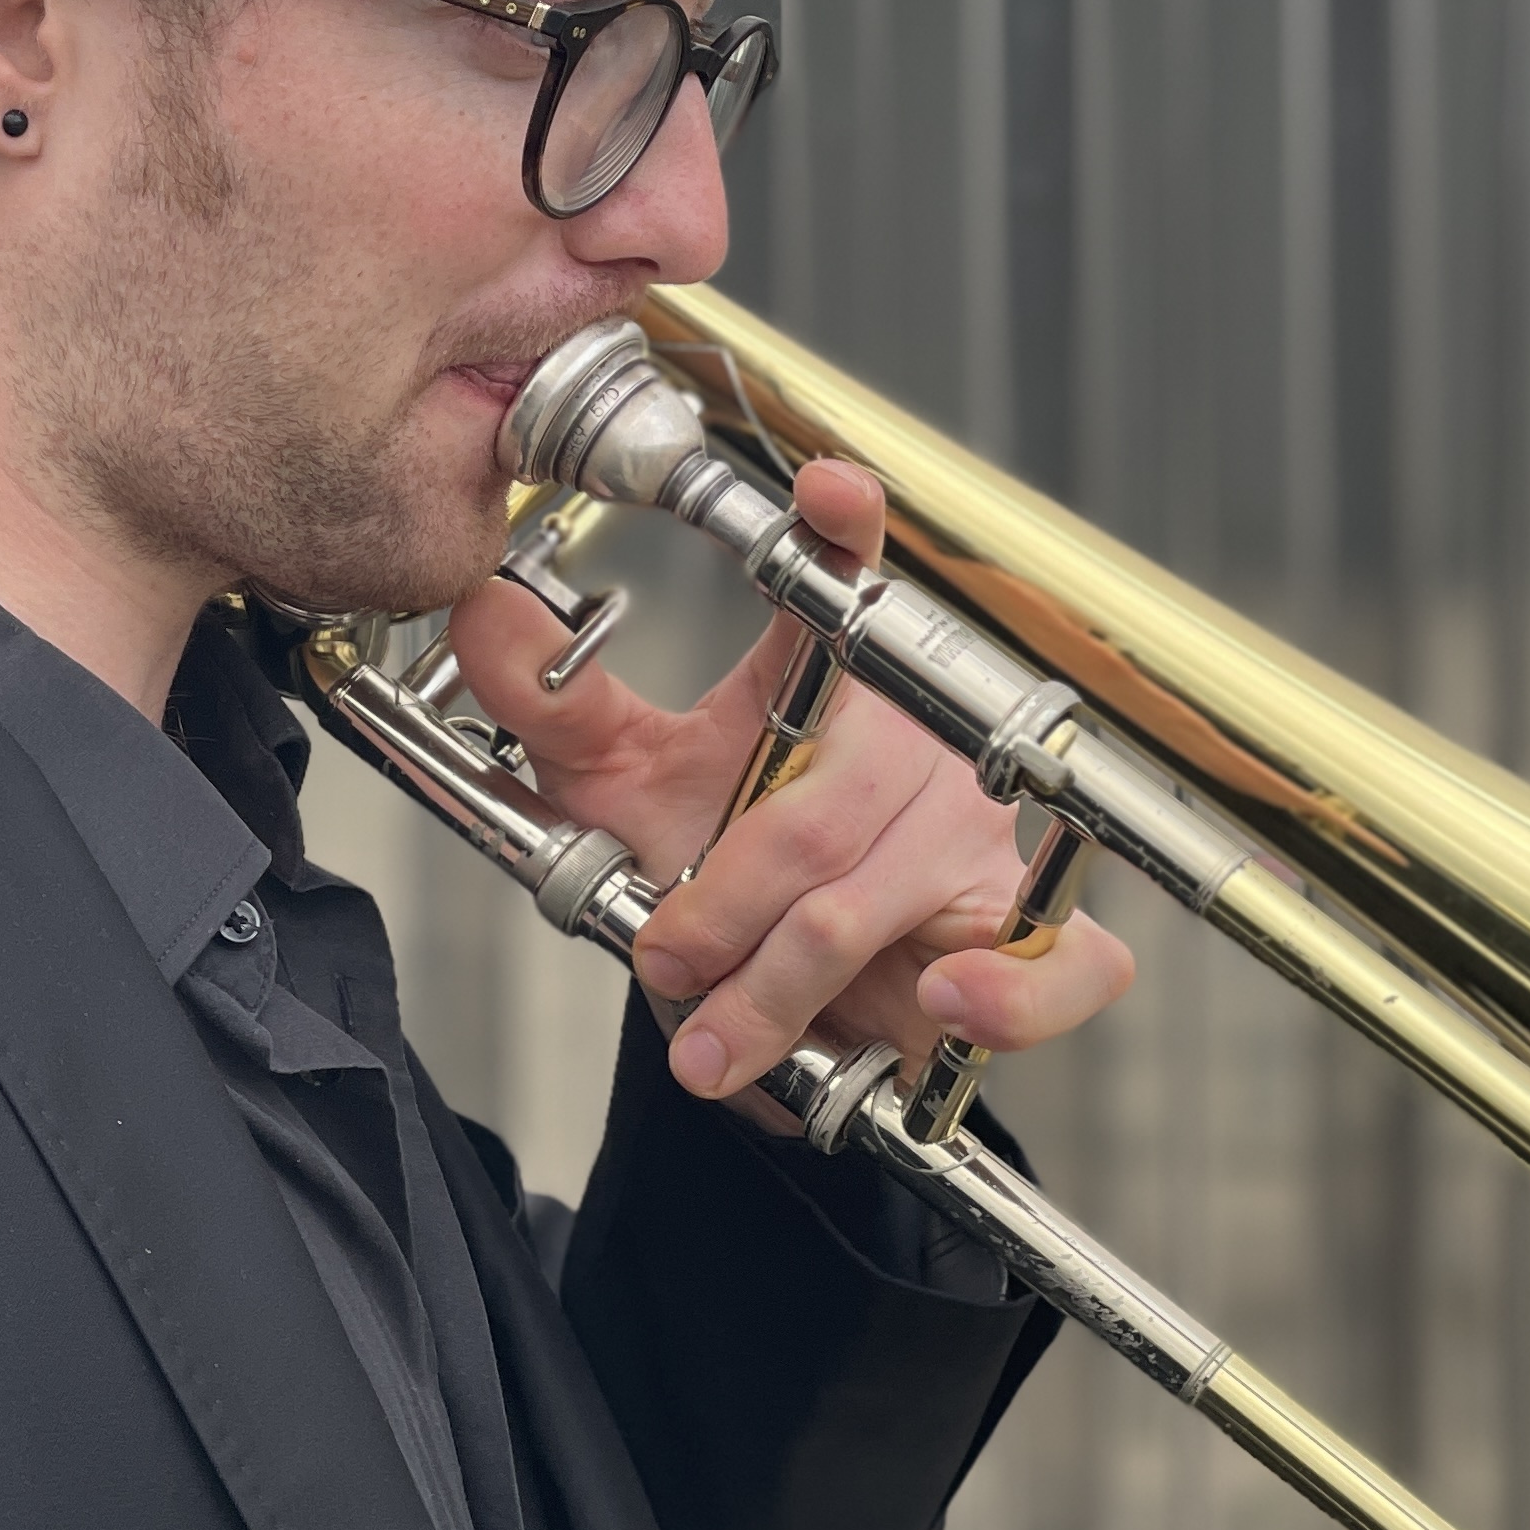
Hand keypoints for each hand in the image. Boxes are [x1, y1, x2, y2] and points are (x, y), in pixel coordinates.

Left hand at [442, 457, 1133, 1122]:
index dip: (844, 534)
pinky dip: (1002, 996)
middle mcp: (918, 740)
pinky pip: (1048, 963)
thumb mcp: (620, 792)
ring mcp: (983, 832)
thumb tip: (480, 610)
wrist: (777, 1006)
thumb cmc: (717, 872)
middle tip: (663, 958)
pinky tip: (944, 1001)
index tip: (828, 488)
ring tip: (715, 1041)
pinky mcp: (1031, 928)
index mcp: (828, 680)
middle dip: (720, 906)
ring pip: (871, 906)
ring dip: (778, 988)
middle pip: (812, 816)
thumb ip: (553, 706)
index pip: (841, 584)